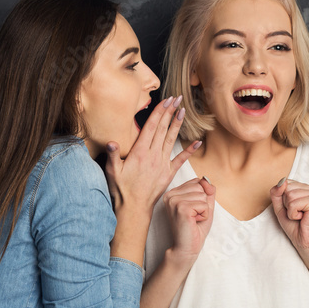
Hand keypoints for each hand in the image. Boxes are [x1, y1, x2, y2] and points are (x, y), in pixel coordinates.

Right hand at [104, 96, 201, 211]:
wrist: (134, 209)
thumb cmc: (121, 190)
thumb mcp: (111, 171)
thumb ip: (112, 155)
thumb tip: (111, 141)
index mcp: (139, 152)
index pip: (151, 127)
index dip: (159, 112)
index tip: (166, 100)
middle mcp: (152, 156)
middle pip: (162, 129)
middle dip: (170, 112)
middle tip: (177, 98)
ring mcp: (162, 164)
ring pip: (171, 140)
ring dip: (177, 125)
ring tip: (183, 111)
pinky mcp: (168, 174)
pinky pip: (180, 160)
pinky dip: (190, 151)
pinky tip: (198, 142)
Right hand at [164, 177, 215, 265]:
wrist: (186, 248)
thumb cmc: (194, 228)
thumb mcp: (204, 205)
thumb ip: (207, 191)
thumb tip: (207, 180)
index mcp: (173, 192)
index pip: (197, 182)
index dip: (202, 198)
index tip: (193, 211)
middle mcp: (170, 194)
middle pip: (200, 187)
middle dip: (203, 203)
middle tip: (193, 217)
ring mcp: (174, 201)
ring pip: (203, 195)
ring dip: (204, 210)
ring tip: (193, 220)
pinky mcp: (181, 208)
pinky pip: (204, 205)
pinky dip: (204, 215)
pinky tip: (194, 222)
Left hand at [269, 178, 308, 264]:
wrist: (306, 242)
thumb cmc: (295, 225)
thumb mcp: (280, 207)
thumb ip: (277, 192)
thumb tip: (282, 181)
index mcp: (305, 187)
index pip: (284, 183)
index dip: (283, 199)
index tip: (293, 209)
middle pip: (286, 188)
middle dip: (286, 204)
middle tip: (297, 214)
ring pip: (289, 195)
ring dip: (290, 210)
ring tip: (300, 216)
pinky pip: (293, 204)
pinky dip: (293, 214)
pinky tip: (302, 218)